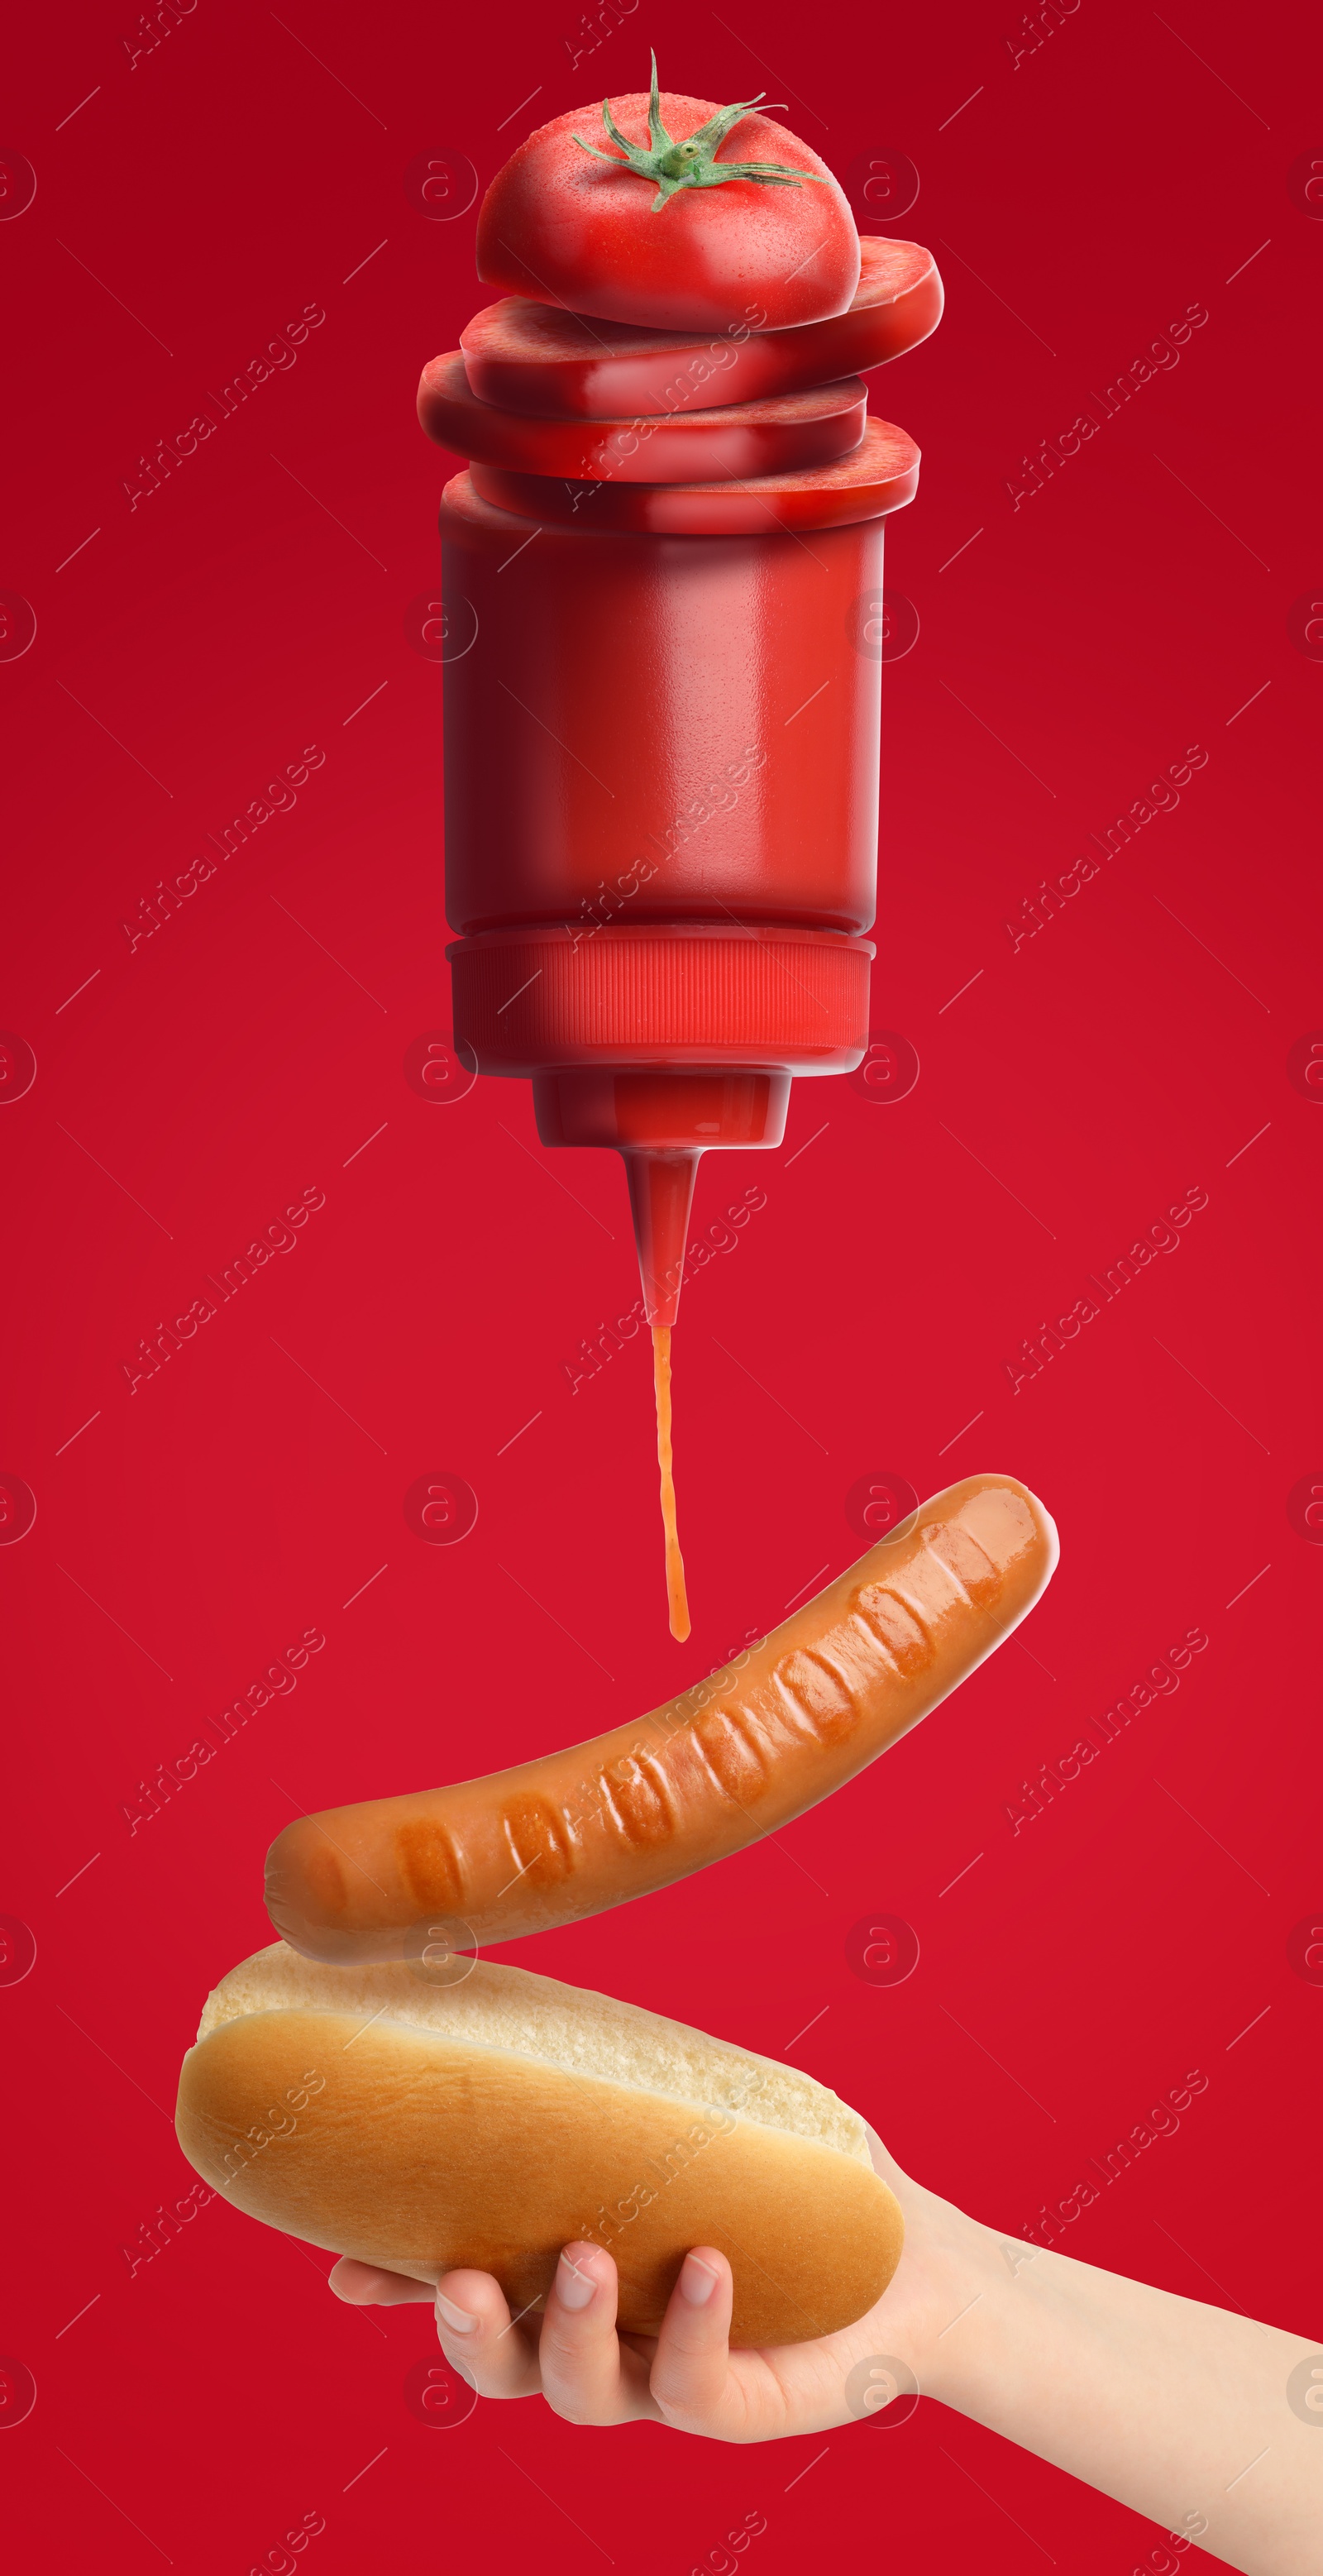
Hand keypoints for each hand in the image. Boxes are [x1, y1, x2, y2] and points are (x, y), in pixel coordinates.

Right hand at [329, 2128, 959, 2440]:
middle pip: (499, 2366)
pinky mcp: (736, 2408)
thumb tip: (549, 1991)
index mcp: (576, 2272)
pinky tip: (712, 2264)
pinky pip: (696, 2385)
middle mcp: (607, 2336)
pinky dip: (696, 2326)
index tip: (342, 2262)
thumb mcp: (716, 2107)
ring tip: (589, 2255)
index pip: (469, 2286)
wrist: (917, 2258)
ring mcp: (665, 2378)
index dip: (401, 2284)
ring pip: (579, 2389)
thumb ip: (638, 2066)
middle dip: (465, 2331)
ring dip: (572, 2328)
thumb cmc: (803, 2176)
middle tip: (462, 2275)